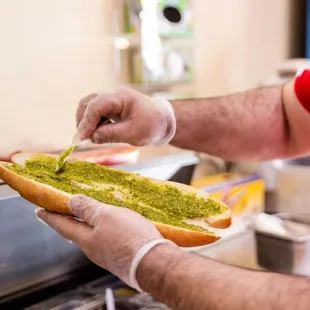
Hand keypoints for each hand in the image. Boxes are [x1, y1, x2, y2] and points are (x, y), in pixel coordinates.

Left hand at [35, 195, 162, 287]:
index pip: (63, 226)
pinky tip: (112, 225)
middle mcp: (93, 249)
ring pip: (92, 236)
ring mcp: (107, 254)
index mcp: (86, 239)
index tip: (39, 211)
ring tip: (88, 214)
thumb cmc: (130, 237)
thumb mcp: (107, 216)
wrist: (154, 262)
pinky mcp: (121, 255)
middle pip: (76, 232)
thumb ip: (88, 209)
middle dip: (68, 221)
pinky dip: (103, 229)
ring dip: (87, 224)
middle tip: (63, 211)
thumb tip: (72, 202)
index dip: (51, 217)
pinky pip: (106, 239)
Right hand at [75, 88, 175, 145]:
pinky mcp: (111, 108)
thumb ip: (111, 134)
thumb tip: (91, 137)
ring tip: (88, 138)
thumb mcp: (133, 134)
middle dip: (82, 120)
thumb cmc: (152, 126)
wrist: (163, 121)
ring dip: (86, 122)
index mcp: (122, 97)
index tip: (82, 138)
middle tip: (81, 139)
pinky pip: (96, 113)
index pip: (97, 105)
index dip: (87, 122)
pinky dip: (93, 124)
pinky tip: (96, 135)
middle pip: (89, 102)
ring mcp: (112, 101)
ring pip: (90, 107)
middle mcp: (114, 96)